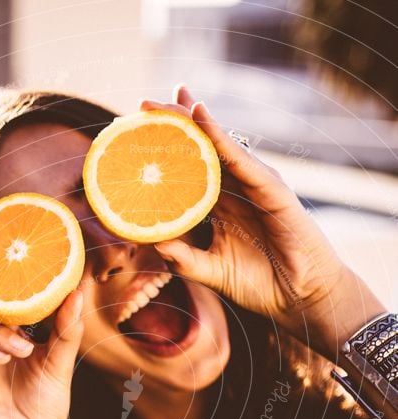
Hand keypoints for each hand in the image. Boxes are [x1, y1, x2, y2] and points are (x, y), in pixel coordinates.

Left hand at [140, 86, 379, 355]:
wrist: (300, 297)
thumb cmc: (261, 284)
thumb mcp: (212, 271)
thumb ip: (182, 258)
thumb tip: (150, 242)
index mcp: (220, 206)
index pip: (188, 171)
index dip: (166, 151)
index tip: (136, 132)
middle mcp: (236, 189)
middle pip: (200, 149)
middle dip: (173, 124)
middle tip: (142, 105)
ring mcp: (253, 184)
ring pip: (217, 145)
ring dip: (190, 121)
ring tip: (163, 103)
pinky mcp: (271, 187)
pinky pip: (240, 158)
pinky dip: (219, 136)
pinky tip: (199, 116)